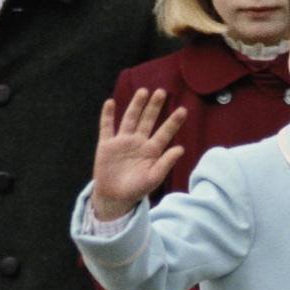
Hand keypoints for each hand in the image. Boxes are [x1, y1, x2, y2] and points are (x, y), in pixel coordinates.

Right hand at [91, 88, 186, 220]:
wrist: (115, 198)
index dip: (173, 122)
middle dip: (154, 107)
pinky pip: (107, 127)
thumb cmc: (136, 190)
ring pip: (130, 119)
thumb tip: (180, 149)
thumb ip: (166, 163)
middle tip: (162, 92)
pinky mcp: (107, 145)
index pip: (165, 133)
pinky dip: (108, 115)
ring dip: (136, 105)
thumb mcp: (153, 178)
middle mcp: (138, 143)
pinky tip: (110, 102)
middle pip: (147, 120)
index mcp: (152, 151)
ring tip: (143, 91)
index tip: (183, 110)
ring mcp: (122, 142)